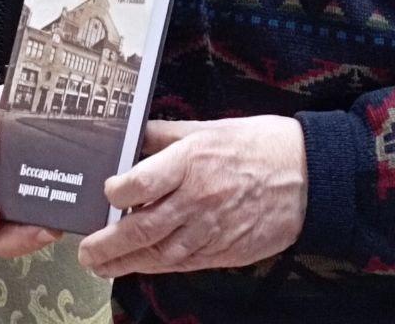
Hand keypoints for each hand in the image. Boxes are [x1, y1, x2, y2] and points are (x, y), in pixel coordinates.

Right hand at [0, 86, 63, 256]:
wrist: (57, 95)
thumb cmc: (18, 105)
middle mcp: (6, 198)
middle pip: (2, 238)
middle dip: (18, 240)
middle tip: (37, 229)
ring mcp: (35, 200)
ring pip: (33, 234)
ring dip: (43, 234)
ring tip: (58, 224)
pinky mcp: (63, 197)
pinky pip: (62, 217)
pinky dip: (68, 218)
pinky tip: (76, 208)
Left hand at [76, 115, 307, 277]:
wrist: (308, 175)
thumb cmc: (261, 144)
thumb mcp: (210, 127)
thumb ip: (168, 134)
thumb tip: (135, 135)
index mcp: (192, 161)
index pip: (140, 183)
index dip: (115, 191)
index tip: (104, 192)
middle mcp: (197, 199)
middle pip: (142, 228)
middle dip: (108, 244)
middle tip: (86, 250)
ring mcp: (211, 230)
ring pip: (159, 254)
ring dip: (126, 263)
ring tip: (103, 265)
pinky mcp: (225, 251)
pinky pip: (184, 264)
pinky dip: (159, 267)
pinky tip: (143, 265)